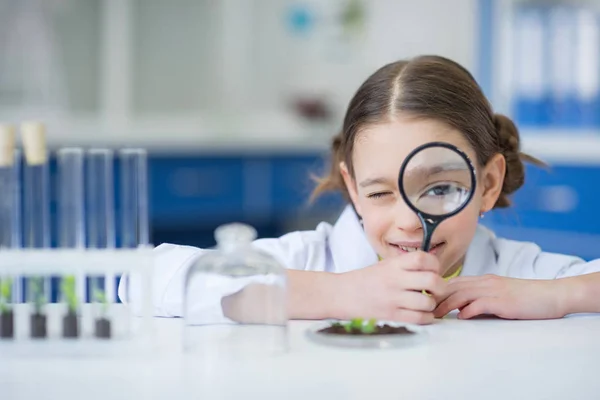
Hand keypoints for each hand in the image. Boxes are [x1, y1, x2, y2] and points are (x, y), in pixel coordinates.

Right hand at [334, 251, 446, 324]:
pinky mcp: (391, 315)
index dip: (435, 265)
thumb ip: (406, 265)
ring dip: (432, 305)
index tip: (434, 271)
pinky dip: (426, 318)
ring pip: (428, 303)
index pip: (424, 259)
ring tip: (426, 304)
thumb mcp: (384, 265)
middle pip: (433, 281)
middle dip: (441, 287)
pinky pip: (419, 319)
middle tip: (436, 290)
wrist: (340, 294)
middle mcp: (395, 280)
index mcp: (393, 264)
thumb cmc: (365, 280)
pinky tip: (421, 314)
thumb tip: (433, 267)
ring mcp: (393, 299)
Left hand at [434, 274, 564, 319]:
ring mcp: (494, 290)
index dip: (439, 291)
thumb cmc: (526, 298)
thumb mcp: (500, 296)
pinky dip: (468, 310)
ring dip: (446, 304)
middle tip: (423, 308)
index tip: (426, 300)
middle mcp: (486, 282)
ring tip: (435, 314)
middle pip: (453, 286)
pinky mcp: (503, 301)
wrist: (551, 295)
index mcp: (484, 280)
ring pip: (462, 294)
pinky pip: (480, 303)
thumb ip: (481, 301)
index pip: (455, 283)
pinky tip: (460, 317)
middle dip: (436, 297)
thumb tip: (462, 312)